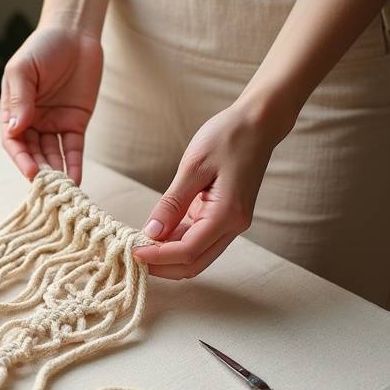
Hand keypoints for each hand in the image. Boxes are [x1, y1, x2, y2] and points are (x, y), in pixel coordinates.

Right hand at [0, 25, 102, 184]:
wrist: (75, 33)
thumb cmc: (43, 47)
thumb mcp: (24, 69)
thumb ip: (20, 98)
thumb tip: (16, 129)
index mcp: (13, 110)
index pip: (13, 141)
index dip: (21, 158)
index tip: (31, 171)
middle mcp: (32, 121)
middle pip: (33, 152)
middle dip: (40, 169)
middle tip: (49, 185)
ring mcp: (54, 124)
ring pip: (53, 154)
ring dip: (57, 171)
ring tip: (63, 188)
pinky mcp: (75, 123)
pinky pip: (73, 148)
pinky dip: (74, 164)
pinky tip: (76, 179)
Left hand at [132, 98, 293, 278]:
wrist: (257, 123)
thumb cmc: (226, 138)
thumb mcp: (193, 167)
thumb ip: (172, 203)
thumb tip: (151, 233)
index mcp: (227, 215)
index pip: (187, 252)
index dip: (157, 257)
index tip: (131, 251)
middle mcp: (234, 226)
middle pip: (194, 264)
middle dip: (162, 265)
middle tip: (132, 254)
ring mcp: (231, 223)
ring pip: (197, 256)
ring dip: (168, 256)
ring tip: (140, 244)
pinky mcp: (225, 217)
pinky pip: (199, 240)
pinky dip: (176, 242)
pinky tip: (156, 234)